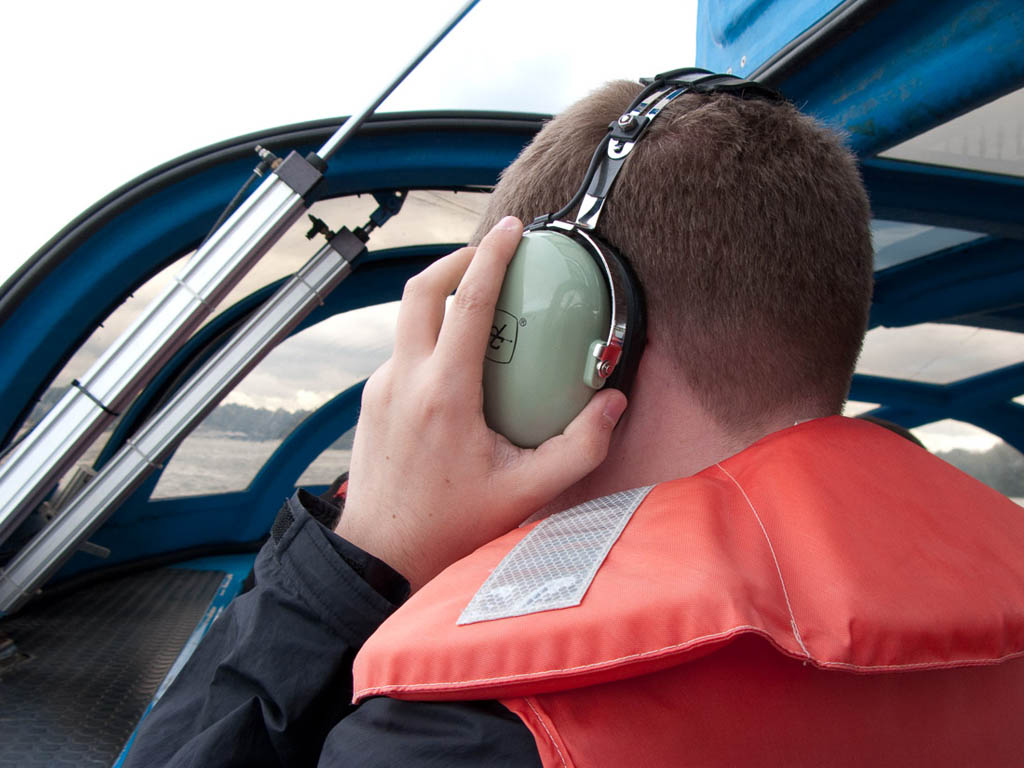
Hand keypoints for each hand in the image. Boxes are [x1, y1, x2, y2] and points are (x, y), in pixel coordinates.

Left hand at [336, 216, 626, 591]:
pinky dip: (430, 335)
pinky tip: (459, 359)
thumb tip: (612, 403)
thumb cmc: (453, 525)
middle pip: (422, 289)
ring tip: (480, 301)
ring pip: (408, 317)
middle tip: (491, 252)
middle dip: (457, 258)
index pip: (469, 302)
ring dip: (441, 296)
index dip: (492, 255)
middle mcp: (405, 379)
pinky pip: (402, 349)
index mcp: (444, 393)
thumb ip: (580, 448)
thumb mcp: (527, 492)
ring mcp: (382, 387)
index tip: (513, 231)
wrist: (383, 553)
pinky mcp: (371, 399)